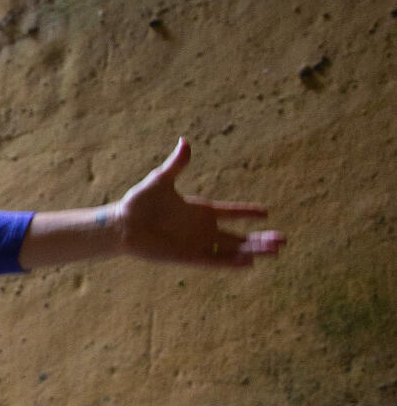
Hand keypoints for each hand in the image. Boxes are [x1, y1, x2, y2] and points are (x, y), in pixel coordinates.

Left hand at [116, 138, 284, 269]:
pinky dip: (230, 262)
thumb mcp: (160, 180)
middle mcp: (202, 229)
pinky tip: (249, 263)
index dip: (247, 212)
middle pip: (238, 236)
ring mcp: (196, 244)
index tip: (266, 213)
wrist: (122, 225)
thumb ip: (176, 164)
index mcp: (199, 210)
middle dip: (260, 239)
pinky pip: (214, 261)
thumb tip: (184, 142)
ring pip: (231, 249)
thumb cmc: (139, 203)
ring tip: (274, 251)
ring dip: (252, 251)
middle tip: (283, 241)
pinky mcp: (187, 257)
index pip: (231, 212)